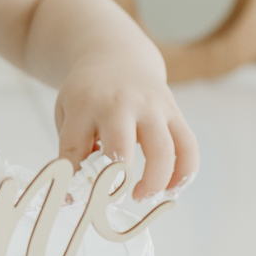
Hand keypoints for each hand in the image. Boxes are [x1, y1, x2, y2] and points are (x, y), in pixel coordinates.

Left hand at [54, 60, 197, 199]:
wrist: (117, 56)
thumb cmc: (88, 95)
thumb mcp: (68, 113)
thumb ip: (72, 150)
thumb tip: (77, 195)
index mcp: (84, 105)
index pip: (75, 148)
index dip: (74, 180)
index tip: (77, 199)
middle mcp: (119, 104)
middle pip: (121, 149)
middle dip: (117, 182)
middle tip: (113, 198)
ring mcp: (151, 106)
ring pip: (162, 150)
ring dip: (154, 182)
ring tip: (141, 196)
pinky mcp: (174, 111)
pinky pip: (188, 146)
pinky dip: (185, 172)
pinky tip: (172, 188)